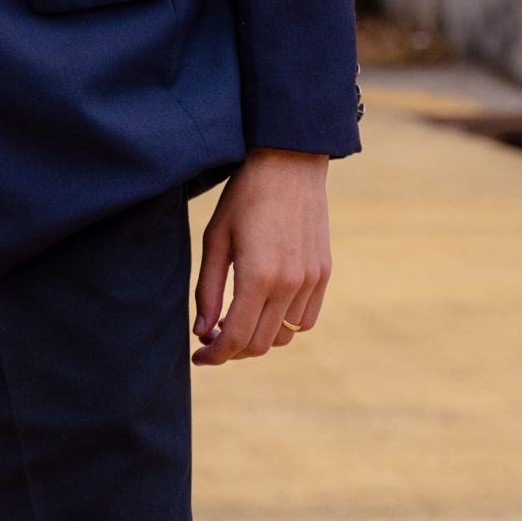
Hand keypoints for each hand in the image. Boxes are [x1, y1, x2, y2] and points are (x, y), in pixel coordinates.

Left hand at [192, 148, 330, 365]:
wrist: (290, 163)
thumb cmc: (244, 197)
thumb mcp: (215, 239)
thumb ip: (208, 290)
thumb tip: (202, 332)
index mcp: (258, 276)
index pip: (235, 339)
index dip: (214, 356)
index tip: (198, 356)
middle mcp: (289, 284)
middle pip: (260, 344)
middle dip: (232, 351)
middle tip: (211, 339)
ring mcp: (311, 280)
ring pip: (285, 336)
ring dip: (258, 339)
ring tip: (236, 322)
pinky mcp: (323, 274)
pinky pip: (306, 320)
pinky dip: (284, 326)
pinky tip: (264, 310)